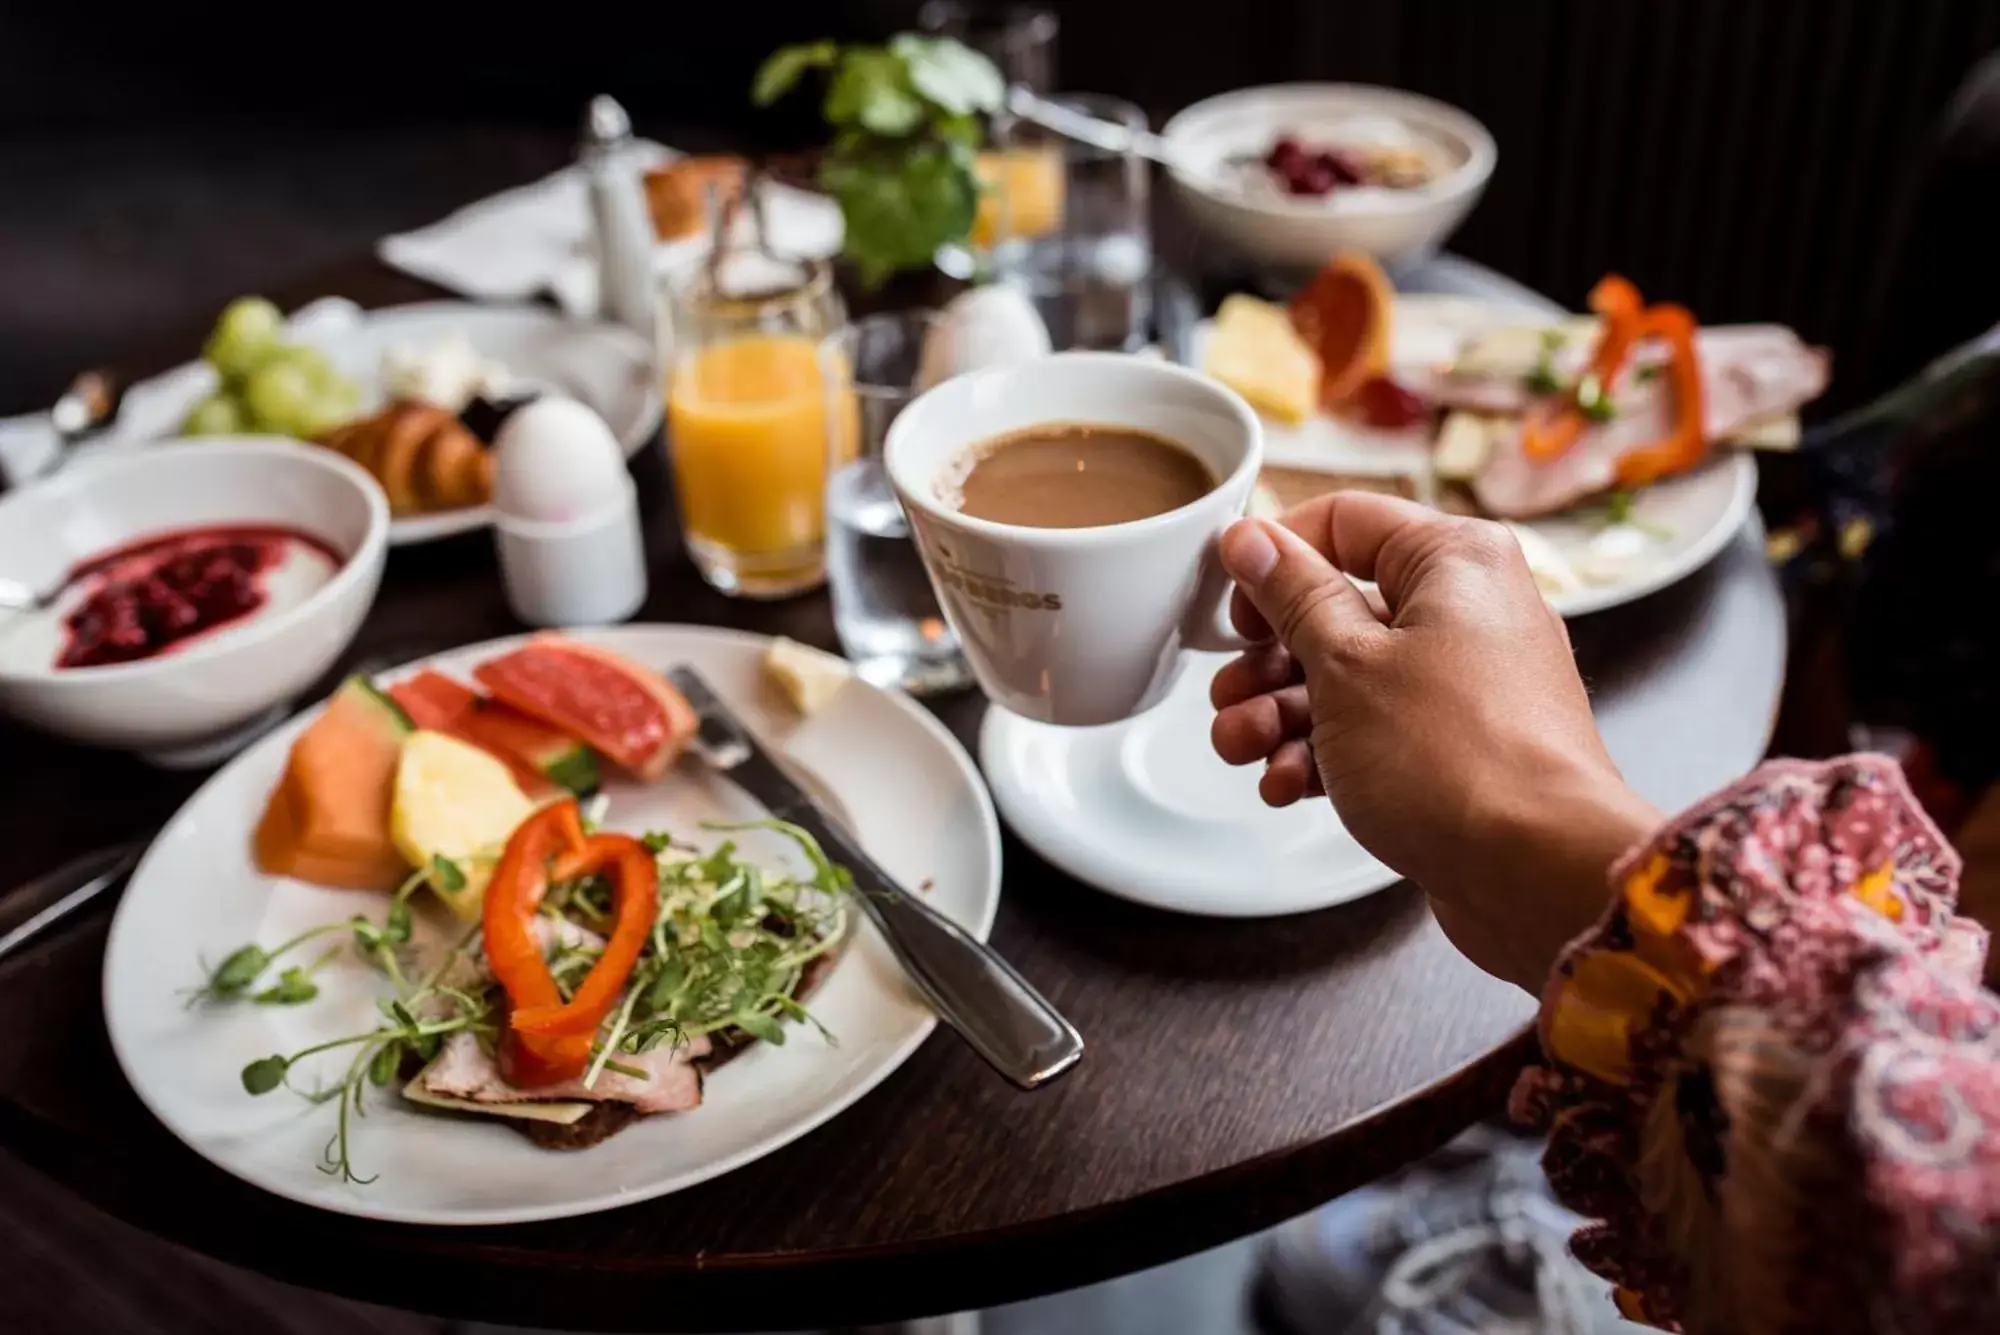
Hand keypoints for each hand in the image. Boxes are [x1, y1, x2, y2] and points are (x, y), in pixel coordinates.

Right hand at [1209, 493, 1658, 991]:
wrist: (1536, 872)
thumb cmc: (1456, 757)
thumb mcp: (1345, 662)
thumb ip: (1293, 595)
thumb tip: (1253, 539)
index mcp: (1455, 560)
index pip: (1345, 521)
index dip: (1276, 555)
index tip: (1229, 599)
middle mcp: (1470, 610)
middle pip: (1338, 609)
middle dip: (1268, 660)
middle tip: (1230, 692)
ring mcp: (1468, 683)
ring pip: (1348, 678)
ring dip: (1281, 714)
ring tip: (1243, 747)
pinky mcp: (1459, 748)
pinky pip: (1376, 733)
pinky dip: (1323, 755)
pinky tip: (1286, 783)